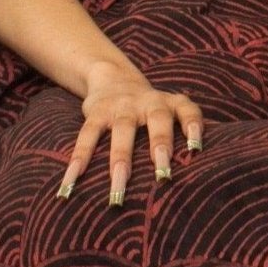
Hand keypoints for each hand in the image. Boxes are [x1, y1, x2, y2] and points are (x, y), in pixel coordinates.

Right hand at [59, 64, 205, 205]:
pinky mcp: (97, 112)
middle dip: (160, 146)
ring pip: (123, 132)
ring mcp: (122, 106)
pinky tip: (72, 180)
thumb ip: (179, 135)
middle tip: (163, 175)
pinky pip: (88, 135)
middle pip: (158, 122)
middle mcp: (150, 102)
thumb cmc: (149, 109)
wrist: (113, 77)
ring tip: (118, 189)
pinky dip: (81, 157)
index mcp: (171, 104)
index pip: (189, 111)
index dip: (194, 127)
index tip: (196, 148)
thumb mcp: (168, 112)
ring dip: (120, 160)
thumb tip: (188, 183)